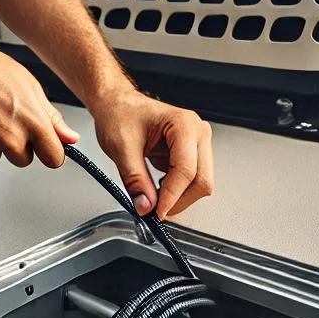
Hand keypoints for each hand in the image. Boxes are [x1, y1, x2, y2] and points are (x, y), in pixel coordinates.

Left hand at [90, 90, 213, 219]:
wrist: (117, 104)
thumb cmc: (120, 114)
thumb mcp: (121, 147)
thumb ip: (134, 178)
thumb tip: (146, 205)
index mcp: (184, 124)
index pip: (186, 170)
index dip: (172, 196)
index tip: (157, 213)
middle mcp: (197, 132)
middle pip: (201, 180)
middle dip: (178, 200)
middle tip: (154, 211)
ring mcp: (197, 144)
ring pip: (199, 183)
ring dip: (177, 197)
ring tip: (151, 196)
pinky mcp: (192, 154)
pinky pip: (191, 181)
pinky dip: (175, 191)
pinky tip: (156, 187)